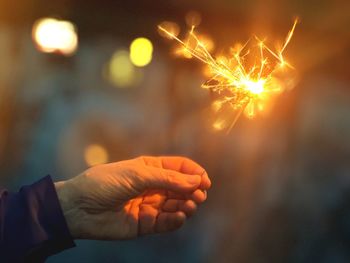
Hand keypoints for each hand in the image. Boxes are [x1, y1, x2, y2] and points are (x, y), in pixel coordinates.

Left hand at [55, 156, 210, 239]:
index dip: (194, 173)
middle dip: (193, 190)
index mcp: (150, 168)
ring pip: (176, 205)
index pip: (179, 168)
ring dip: (187, 205)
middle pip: (181, 187)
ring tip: (190, 205)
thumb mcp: (137, 174)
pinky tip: (180, 216)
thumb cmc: (105, 183)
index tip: (205, 180)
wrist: (79, 208)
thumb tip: (196, 180)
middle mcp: (152, 186)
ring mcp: (149, 205)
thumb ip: (168, 178)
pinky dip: (176, 220)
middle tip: (199, 195)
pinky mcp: (145, 224)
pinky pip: (166, 223)